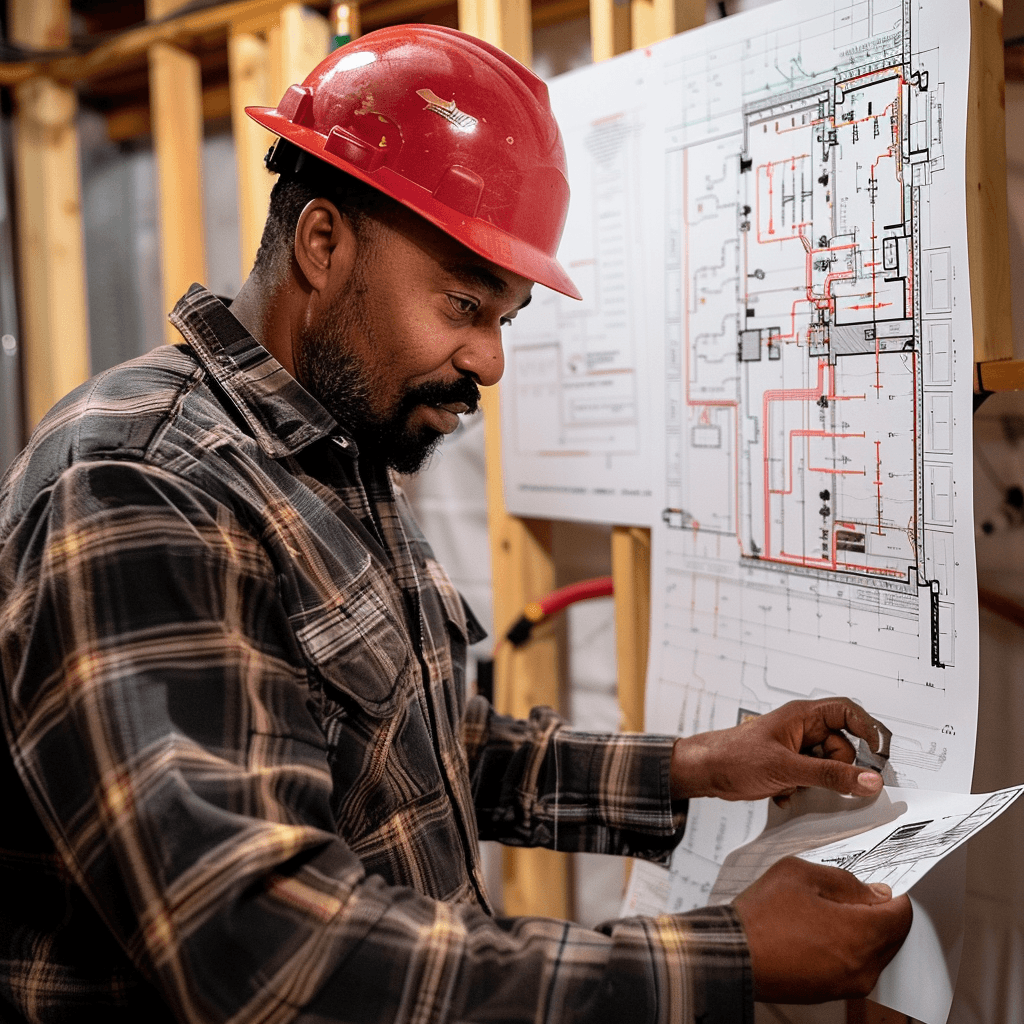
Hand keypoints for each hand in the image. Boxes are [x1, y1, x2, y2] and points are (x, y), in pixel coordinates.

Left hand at [669, 697, 890, 801]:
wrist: (705, 771)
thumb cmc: (734, 756)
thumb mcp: (788, 769)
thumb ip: (831, 776)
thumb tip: (869, 780)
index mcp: (803, 715)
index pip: (848, 712)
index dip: (869, 729)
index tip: (881, 754)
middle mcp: (803, 729)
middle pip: (843, 746)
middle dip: (837, 769)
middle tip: (822, 781)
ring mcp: (796, 748)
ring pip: (828, 766)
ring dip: (817, 783)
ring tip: (794, 785)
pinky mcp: (790, 766)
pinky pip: (813, 779)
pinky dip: (803, 790)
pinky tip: (783, 792)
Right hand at [732, 857, 912, 1002]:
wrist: (733, 955)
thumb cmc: (760, 917)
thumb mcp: (800, 874)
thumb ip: (844, 880)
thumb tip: (871, 892)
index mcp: (859, 935)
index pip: (901, 914)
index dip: (892, 893)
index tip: (878, 884)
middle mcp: (861, 967)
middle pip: (893, 936)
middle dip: (879, 912)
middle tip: (851, 894)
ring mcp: (847, 985)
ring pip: (875, 952)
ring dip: (863, 930)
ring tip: (828, 911)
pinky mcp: (832, 993)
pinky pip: (856, 966)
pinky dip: (848, 947)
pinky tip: (819, 931)